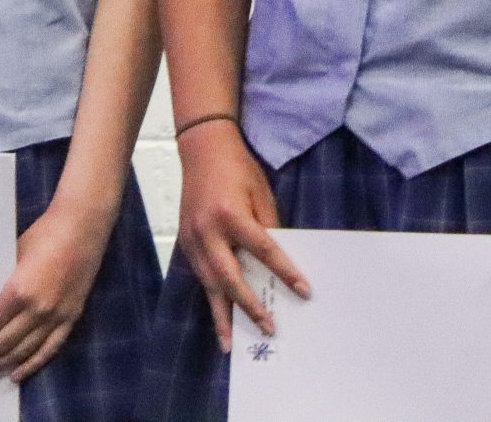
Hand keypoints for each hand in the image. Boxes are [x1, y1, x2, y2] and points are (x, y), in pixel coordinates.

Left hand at [0, 200, 105, 384]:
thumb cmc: (44, 233)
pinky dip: (32, 364)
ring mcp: (57, 316)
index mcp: (19, 290)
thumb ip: (3, 284)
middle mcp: (38, 309)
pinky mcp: (72, 318)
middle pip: (3, 344)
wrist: (83, 226)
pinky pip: (49, 348)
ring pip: (23, 351)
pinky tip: (15, 375)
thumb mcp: (13, 255)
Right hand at [172, 119, 307, 350]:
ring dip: (220, 314)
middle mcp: (207, 229)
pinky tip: (219, 314)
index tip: (304, 292)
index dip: (285, 272)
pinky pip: (200, 275)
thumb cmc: (237, 168)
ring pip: (208, 283)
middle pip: (229, 277)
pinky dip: (211, 296)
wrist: (201, 148)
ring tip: (230, 342)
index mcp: (231, 214)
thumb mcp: (260, 193)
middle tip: (268, 328)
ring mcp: (192, 237)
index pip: (263, 250)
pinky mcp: (185, 240)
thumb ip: (267, 227)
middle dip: (248, 306)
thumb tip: (277, 262)